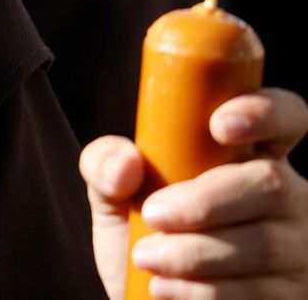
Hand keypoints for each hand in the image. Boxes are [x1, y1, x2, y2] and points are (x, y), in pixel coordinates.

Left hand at [80, 88, 307, 298]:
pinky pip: (263, 293)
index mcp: (249, 157)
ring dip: (196, 254)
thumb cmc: (140, 239)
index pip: (285, 117)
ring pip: (265, 244)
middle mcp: (288, 197)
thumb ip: (105, 166)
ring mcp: (299, 250)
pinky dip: (207, 292)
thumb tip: (125, 162)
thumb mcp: (113, 197)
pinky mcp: (296, 296)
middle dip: (207, 201)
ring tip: (147, 258)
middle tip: (154, 215)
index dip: (265, 112)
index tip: (219, 126)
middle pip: (271, 184)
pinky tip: (166, 290)